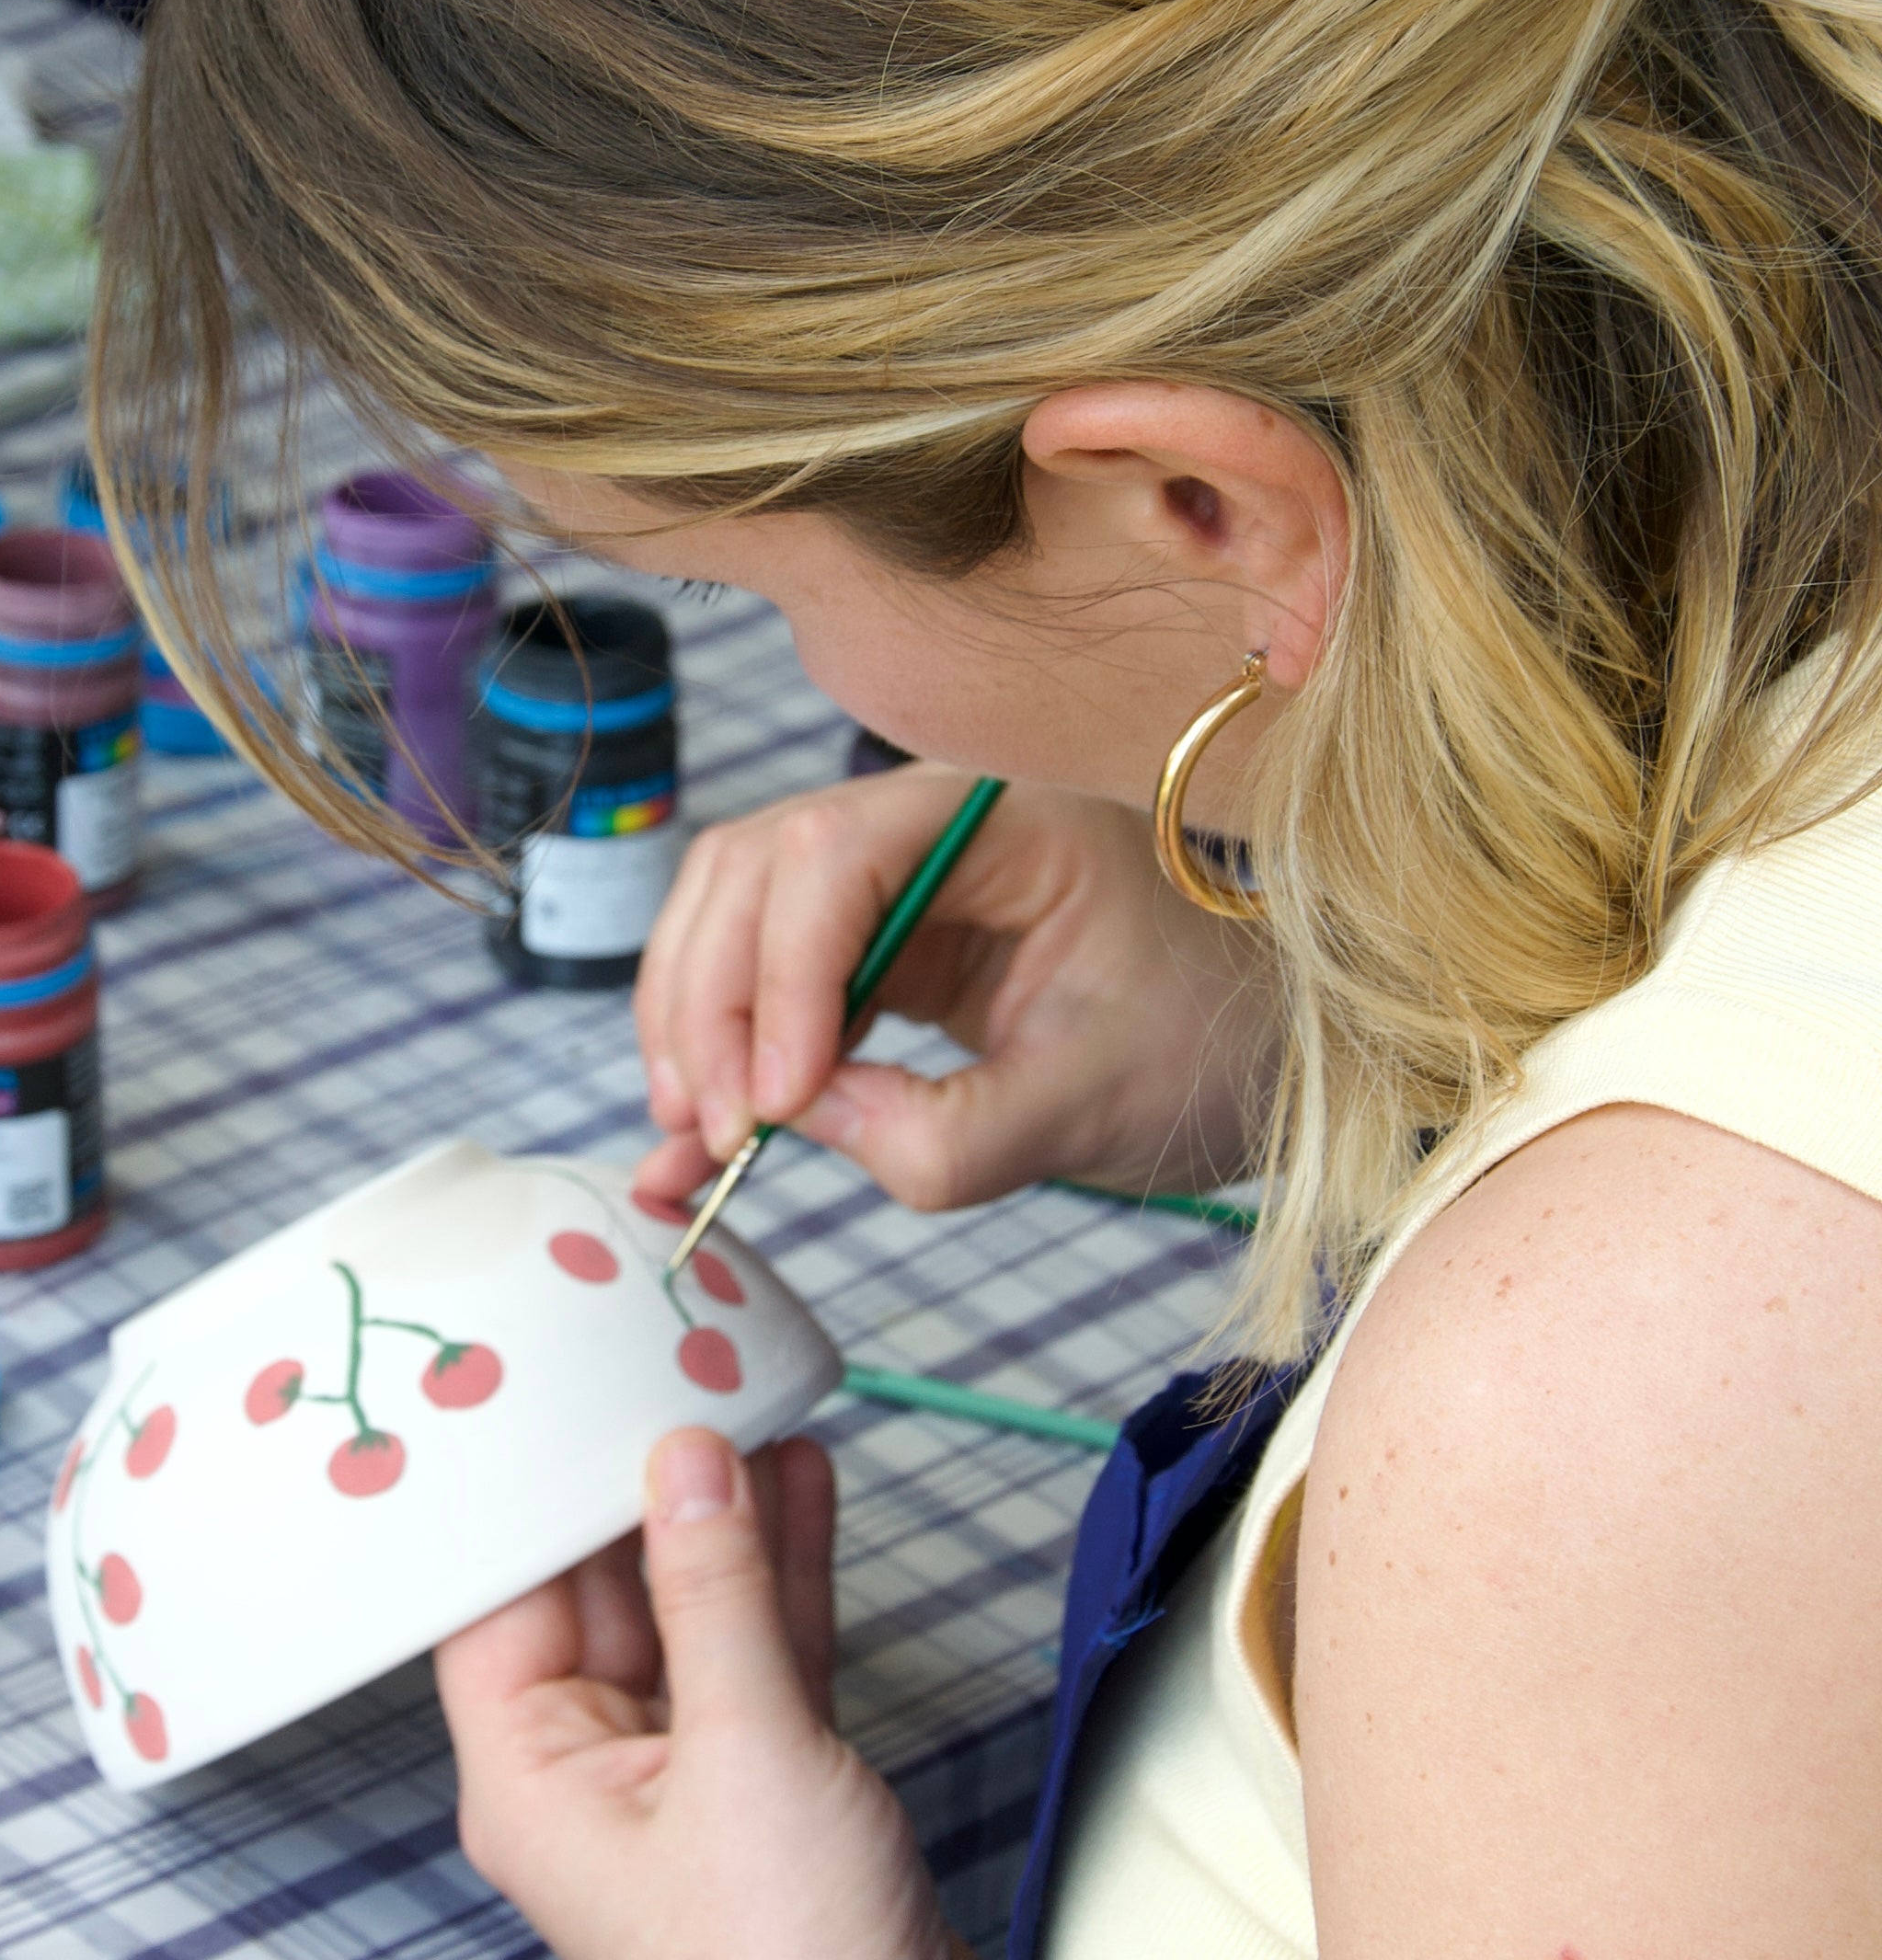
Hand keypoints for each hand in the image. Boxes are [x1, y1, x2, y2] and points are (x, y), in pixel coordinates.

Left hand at [436, 1429, 997, 1959]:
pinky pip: (754, 1657)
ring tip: (750, 1396)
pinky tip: (804, 1482)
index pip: (495, 1597)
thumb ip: (713, 1590)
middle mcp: (583, 1778)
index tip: (548, 1381)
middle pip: (593, 1595)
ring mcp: (675, 1787)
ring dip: (722, 1519)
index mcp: (524, 1779)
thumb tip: (681, 1453)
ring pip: (687, 1616)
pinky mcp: (761, 1793)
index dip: (524, 1490)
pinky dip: (777, 1578)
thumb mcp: (749, 1747)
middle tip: (667, 1360)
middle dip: (638, 1484)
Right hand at [634, 761, 1276, 1217]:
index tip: (777, 1103)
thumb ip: (952, 1132)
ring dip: (696, 1023)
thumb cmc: (1212, 1049)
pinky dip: (723, 1056)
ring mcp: (895, 877)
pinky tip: (693, 1147)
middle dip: (715, 1001)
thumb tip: (803, 1120)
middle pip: (758, 871)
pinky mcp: (878, 945)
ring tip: (697, 1140)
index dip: (782, 976)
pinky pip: (764, 981)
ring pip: (735, 914)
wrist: (1266, 1052)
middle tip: (716, 1132)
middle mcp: (929, 816)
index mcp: (1001, 812)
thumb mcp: (1096, 1106)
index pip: (834, 855)